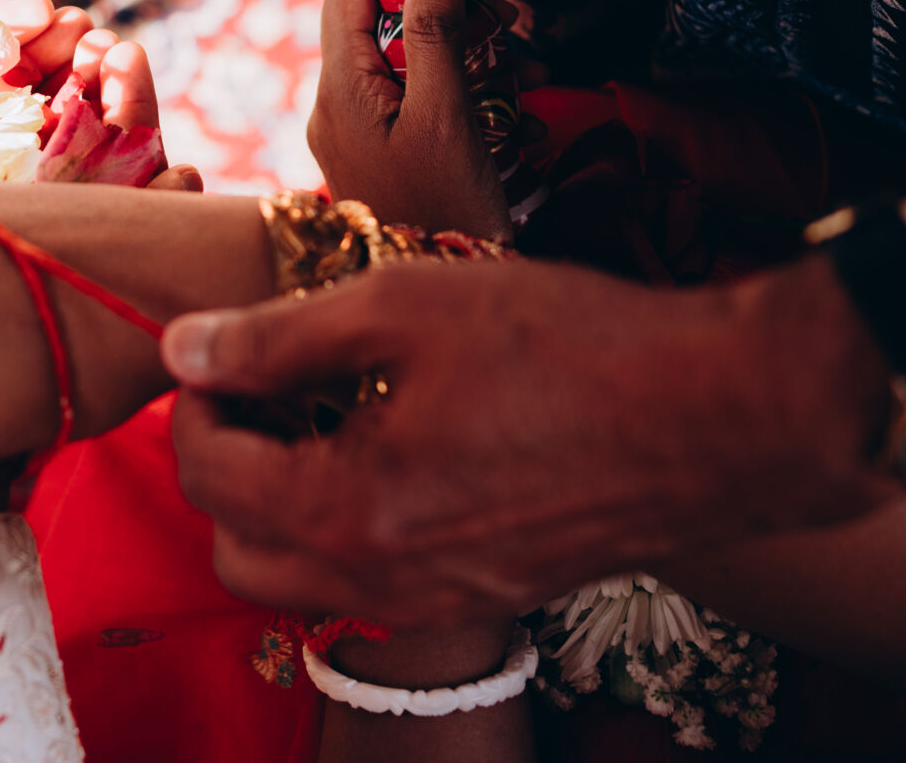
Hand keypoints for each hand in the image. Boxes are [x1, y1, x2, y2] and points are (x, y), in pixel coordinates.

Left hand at [162, 252, 899, 625]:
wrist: (721, 415)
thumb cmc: (568, 344)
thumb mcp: (404, 307)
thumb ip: (278, 337)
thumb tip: (184, 348)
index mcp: (348, 509)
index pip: (207, 472)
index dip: (193, 400)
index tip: (219, 351)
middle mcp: (381, 578)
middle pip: (233, 551)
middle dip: (220, 467)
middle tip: (256, 389)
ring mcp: (435, 598)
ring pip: (298, 580)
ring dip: (277, 506)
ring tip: (320, 412)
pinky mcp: (483, 594)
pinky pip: (369, 582)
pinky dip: (343, 527)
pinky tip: (388, 444)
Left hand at [309, 0, 541, 238]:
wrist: (441, 298)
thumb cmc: (444, 213)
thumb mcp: (447, 114)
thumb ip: (435, 30)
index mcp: (340, 89)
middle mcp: (337, 107)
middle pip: (383, 23)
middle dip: (451, 15)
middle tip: (512, 25)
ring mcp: (358, 135)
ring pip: (409, 64)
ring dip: (471, 57)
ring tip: (530, 75)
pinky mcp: (383, 158)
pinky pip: (418, 105)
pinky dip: (465, 97)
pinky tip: (519, 117)